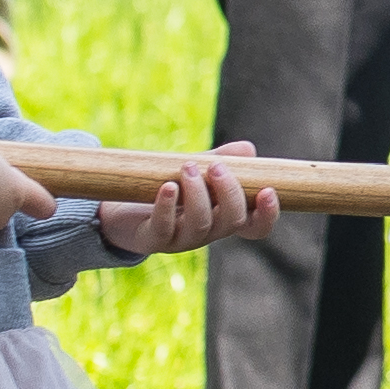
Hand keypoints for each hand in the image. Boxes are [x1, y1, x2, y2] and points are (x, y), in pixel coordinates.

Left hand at [105, 145, 277, 253]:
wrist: (122, 209)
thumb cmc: (168, 189)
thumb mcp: (197, 172)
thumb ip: (223, 161)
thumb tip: (248, 149)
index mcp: (222, 218)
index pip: (255, 227)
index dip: (267, 215)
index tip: (267, 190)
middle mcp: (207, 232)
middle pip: (232, 222)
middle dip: (229, 193)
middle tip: (217, 167)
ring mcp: (181, 239)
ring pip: (200, 224)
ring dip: (198, 194)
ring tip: (188, 167)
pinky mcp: (154, 239)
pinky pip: (164, 228)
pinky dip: (167, 206)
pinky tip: (168, 186)